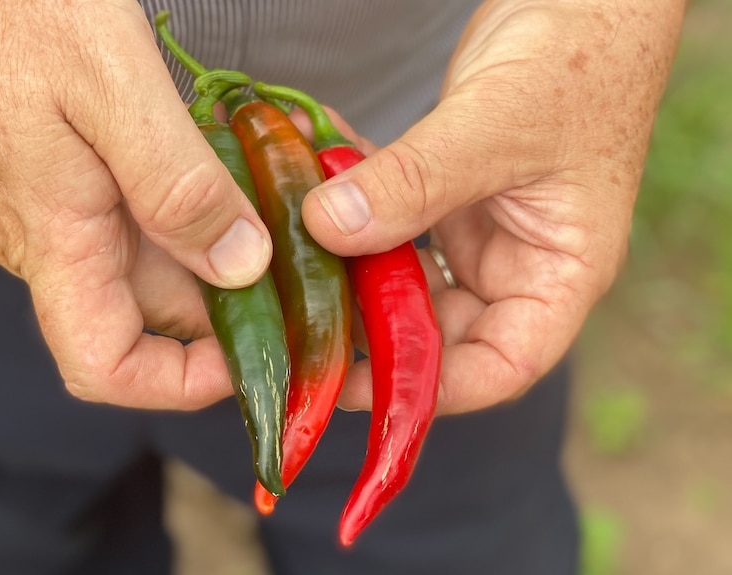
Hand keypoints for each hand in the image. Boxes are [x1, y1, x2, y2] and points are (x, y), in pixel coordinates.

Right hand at [0, 1, 272, 407]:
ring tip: (276, 203)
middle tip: (298, 261)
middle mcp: (48, 240)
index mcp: (52, 238)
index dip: (179, 383)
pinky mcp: (60, 178)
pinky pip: (134, 214)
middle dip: (230, 296)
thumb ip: (177, 184)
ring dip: (217, 241)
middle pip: (152, 310)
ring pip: (151, 257)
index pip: (104, 365)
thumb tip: (238, 265)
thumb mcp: (112, 87)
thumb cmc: (5, 8)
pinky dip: (188, 204)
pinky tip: (226, 168)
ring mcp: (52, 209)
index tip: (248, 356)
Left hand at [299, 0, 686, 413]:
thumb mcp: (496, 128)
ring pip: (404, 279)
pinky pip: (392, 222)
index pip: (497, 366)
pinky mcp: (447, 198)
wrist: (581, 0)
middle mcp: (517, 265)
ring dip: (351, 265)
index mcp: (559, 274)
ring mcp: (479, 232)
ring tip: (296, 252)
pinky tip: (314, 187)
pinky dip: (353, 210)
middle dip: (370, 325)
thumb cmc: (577, 61)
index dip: (427, 389)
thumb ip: (416, 182)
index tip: (353, 386)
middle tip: (303, 315)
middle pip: (438, 330)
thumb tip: (329, 228)